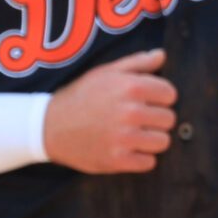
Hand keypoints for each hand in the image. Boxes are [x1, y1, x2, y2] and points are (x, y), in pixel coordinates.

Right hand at [44, 48, 175, 173]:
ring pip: (163, 142)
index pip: (170, 94)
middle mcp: (131, 111)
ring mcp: (124, 138)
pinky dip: (140, 158)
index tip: (146, 101)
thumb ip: (137, 63)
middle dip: (156, 119)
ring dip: (151, 140)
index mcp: (132, 87)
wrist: (47, 126)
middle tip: (137, 119)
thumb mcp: (106, 72)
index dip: (159, 98)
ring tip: (133, 135)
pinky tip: (125, 149)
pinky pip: (149, 162)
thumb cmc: (81, 96)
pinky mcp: (117, 160)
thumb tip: (162, 55)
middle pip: (169, 119)